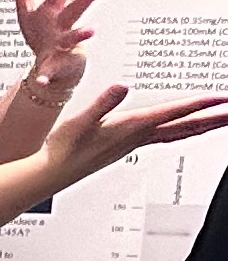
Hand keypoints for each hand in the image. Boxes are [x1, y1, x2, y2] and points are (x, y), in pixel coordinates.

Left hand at [9, 0, 101, 92]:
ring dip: (81, 34)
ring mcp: (62, 47)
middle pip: (74, 11)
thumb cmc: (42, 34)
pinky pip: (50, 72)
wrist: (52, 66)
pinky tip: (41, 80)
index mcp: (53, 12)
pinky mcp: (56, 67)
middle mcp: (62, 27)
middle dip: (86, 0)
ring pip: (73, 39)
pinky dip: (46, 76)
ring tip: (91, 30)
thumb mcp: (29, 9)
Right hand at [38, 82, 227, 190]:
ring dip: (204, 126)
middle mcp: (138, 137)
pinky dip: (184, 132)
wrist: (50, 173)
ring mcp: (135, 144)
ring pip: (180, 134)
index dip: (198, 104)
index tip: (221, 98)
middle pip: (186, 127)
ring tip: (222, 119)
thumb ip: (102, 103)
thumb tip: (122, 87)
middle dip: (214, 119)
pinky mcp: (129, 146)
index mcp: (130, 128)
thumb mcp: (79, 121)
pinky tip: (187, 130)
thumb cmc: (62, 149)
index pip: (172, 113)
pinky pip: (167, 137)